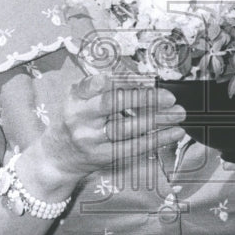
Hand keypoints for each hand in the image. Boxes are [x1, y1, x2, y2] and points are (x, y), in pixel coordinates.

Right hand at [34, 73, 186, 187]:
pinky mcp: (102, 157)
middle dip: (144, 99)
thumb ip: (100, 87)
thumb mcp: (76, 98)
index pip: (97, 84)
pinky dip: (155, 140)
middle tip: (169, 97)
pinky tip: (172, 133)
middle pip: (113, 104)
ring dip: (157, 120)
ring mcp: (91, 139)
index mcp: (75, 98)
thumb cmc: (73, 121)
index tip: (143, 78)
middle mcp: (81, 118)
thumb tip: (136, 77)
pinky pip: (132, 148)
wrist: (55, 157)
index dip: (121, 80)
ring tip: (178, 113)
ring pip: (127, 128)